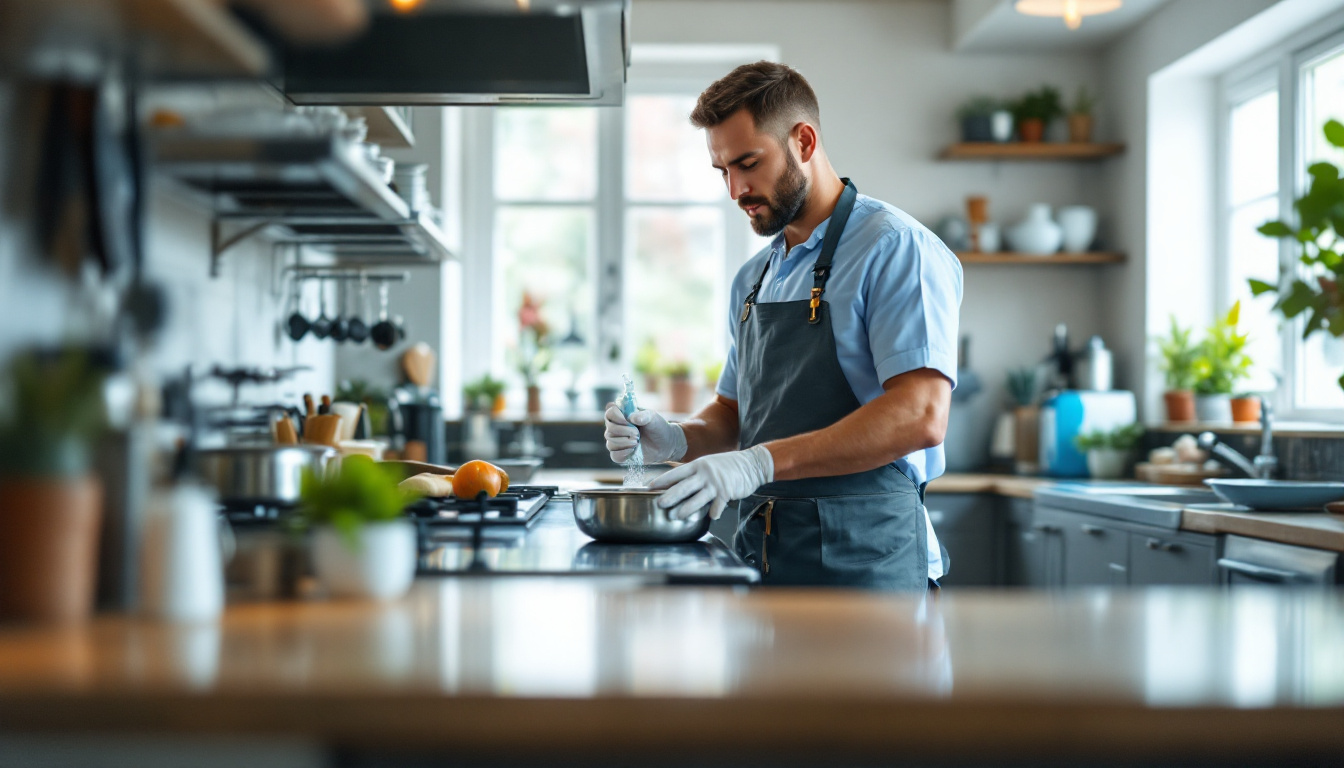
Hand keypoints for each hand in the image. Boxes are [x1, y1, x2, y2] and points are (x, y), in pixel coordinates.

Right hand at [604, 405, 686, 463]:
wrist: (666, 444)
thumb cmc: (657, 427)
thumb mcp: (652, 417)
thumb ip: (643, 415)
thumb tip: (632, 418)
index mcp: (622, 415)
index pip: (609, 412)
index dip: (615, 416)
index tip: (627, 420)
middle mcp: (616, 428)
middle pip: (609, 429)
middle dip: (623, 431)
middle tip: (637, 433)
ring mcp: (617, 442)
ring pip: (610, 443)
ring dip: (624, 442)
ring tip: (637, 441)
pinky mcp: (621, 455)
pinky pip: (614, 456)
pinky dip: (623, 453)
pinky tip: (632, 450)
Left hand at [649, 445, 773, 520]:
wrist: (752, 464)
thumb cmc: (729, 465)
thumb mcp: (709, 464)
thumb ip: (696, 474)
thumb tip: (679, 484)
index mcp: (698, 465)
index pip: (676, 473)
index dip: (662, 480)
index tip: (650, 487)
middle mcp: (705, 473)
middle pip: (683, 487)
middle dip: (669, 497)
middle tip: (658, 504)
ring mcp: (715, 483)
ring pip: (696, 499)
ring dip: (685, 509)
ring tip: (675, 516)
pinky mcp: (726, 492)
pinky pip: (716, 507)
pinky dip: (713, 513)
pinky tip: (710, 517)